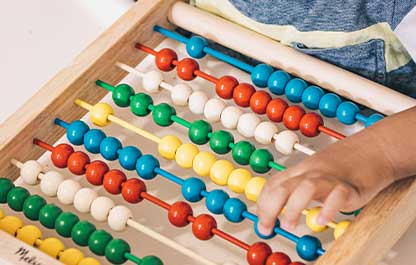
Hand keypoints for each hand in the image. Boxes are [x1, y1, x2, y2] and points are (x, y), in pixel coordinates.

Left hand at [256, 106, 415, 234]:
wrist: (374, 148)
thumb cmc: (345, 164)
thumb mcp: (316, 174)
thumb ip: (299, 190)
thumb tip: (281, 210)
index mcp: (301, 170)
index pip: (273, 185)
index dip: (262, 205)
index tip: (262, 223)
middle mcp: (311, 172)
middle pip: (283, 186)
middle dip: (269, 208)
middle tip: (266, 227)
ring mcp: (330, 178)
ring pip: (306, 188)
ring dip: (293, 208)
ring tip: (288, 225)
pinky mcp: (351, 186)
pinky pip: (338, 196)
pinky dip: (328, 208)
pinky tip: (321, 220)